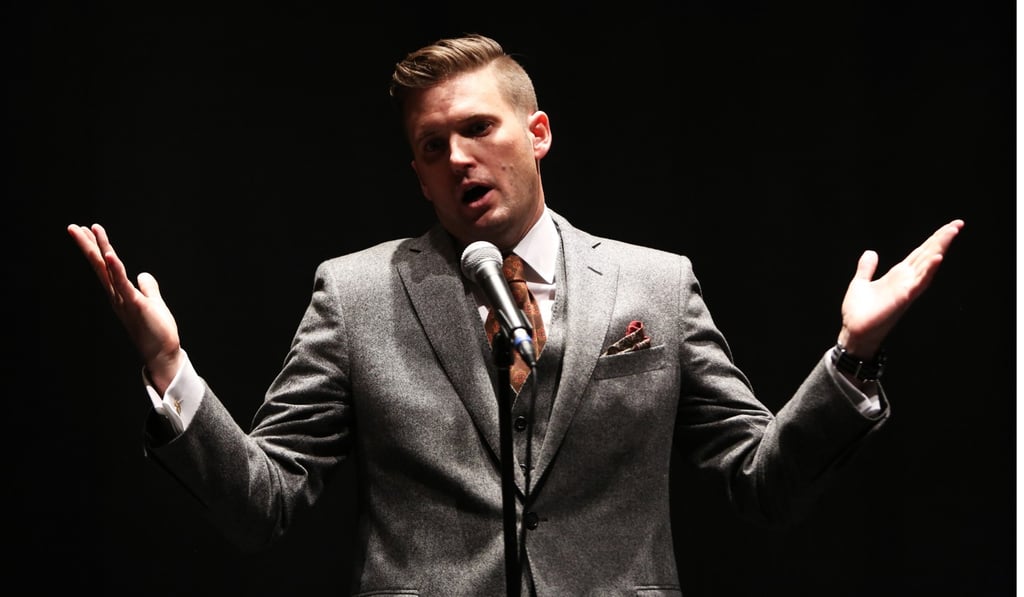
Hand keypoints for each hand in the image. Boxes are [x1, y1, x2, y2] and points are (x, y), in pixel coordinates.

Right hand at [67, 223, 182, 392]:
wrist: (161, 353)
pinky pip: (123, 283)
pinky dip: (116, 268)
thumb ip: (148, 288)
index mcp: (120, 293)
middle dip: (87, 245)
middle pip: (99, 265)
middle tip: (73, 227)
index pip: (104, 267)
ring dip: (100, 248)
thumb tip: (143, 275)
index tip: (87, 230)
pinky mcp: (135, 304)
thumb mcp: (152, 303)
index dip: (96, 248)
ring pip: (108, 270)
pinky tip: (109, 254)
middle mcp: (117, 295)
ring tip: (92, 230)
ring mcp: (123, 299)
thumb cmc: (157, 331)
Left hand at [837, 219, 964, 357]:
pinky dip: (928, 270)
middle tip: (957, 224)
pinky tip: (937, 258)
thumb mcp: (860, 283)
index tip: (949, 227)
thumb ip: (867, 268)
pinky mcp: (903, 298)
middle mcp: (906, 280)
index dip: (933, 240)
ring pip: (927, 266)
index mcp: (898, 275)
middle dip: (942, 240)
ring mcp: (907, 289)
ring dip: (939, 250)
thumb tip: (871, 252)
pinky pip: (919, 283)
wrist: (853, 332)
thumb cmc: (859, 312)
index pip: (920, 253)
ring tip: (950, 233)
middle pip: (928, 255)